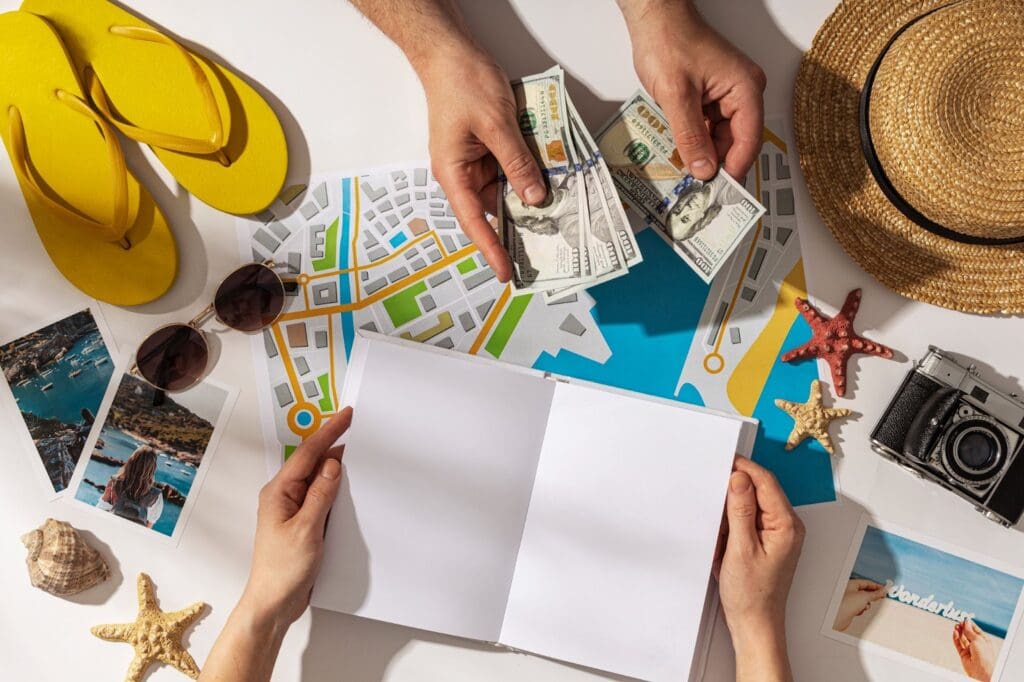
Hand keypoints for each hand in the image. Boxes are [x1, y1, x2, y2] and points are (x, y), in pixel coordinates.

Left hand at [238, 407, 351, 629]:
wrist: (273, 603)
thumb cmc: (283, 570)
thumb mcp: (307, 529)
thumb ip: (321, 494)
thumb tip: (333, 464)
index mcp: (279, 491)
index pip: (308, 453)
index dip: (329, 432)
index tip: (348, 415)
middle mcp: (284, 496)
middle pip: (313, 462)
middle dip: (336, 445)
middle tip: (361, 430)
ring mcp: (293, 509)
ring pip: (319, 480)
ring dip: (338, 469)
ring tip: (362, 455)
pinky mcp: (303, 522)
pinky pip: (321, 497)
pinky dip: (337, 489)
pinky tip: (351, 489)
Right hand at [415, 45, 546, 281]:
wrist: (449, 51)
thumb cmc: (462, 83)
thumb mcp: (496, 124)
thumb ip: (517, 162)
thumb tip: (535, 197)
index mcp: (453, 172)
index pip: (474, 220)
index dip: (491, 248)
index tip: (507, 273)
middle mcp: (462, 172)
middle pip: (492, 207)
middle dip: (518, 223)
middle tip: (547, 245)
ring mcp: (475, 160)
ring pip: (505, 188)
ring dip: (527, 195)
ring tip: (556, 211)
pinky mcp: (487, 147)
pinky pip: (509, 167)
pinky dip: (527, 173)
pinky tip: (549, 178)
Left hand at [620, 0, 764, 180]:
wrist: (654, 19)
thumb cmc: (669, 42)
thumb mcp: (676, 95)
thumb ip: (690, 136)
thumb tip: (704, 170)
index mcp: (745, 89)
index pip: (748, 140)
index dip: (733, 169)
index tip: (718, 193)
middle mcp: (742, 93)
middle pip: (735, 143)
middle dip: (716, 166)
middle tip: (697, 191)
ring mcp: (726, 97)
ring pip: (719, 139)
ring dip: (702, 155)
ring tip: (685, 177)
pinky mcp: (710, 99)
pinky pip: (706, 129)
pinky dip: (694, 143)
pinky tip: (681, 157)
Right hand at [714, 457, 802, 679]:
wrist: (755, 624)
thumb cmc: (751, 594)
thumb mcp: (739, 548)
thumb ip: (740, 510)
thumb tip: (739, 478)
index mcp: (786, 525)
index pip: (765, 482)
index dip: (744, 468)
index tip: (723, 461)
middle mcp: (787, 526)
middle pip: (760, 490)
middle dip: (735, 489)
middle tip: (713, 491)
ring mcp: (778, 534)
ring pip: (752, 504)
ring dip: (732, 508)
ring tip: (720, 529)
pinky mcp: (768, 541)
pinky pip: (749, 519)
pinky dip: (733, 522)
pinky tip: (723, 537)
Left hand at [833, 579, 885, 630]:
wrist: (839, 617)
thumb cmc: (846, 605)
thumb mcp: (865, 597)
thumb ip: (875, 594)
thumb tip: (883, 591)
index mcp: (851, 584)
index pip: (866, 583)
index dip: (876, 586)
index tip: (885, 589)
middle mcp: (849, 590)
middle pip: (865, 591)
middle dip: (872, 595)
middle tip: (880, 597)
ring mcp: (849, 599)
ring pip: (863, 600)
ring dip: (866, 603)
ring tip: (865, 606)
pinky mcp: (849, 608)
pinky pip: (860, 607)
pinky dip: (862, 609)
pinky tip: (860, 611)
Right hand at [954, 619, 995, 681]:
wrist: (982, 671)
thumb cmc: (984, 656)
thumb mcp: (978, 640)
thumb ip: (970, 631)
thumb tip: (966, 622)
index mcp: (985, 641)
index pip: (976, 630)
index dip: (970, 624)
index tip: (964, 618)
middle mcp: (977, 645)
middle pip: (968, 634)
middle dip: (963, 628)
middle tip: (958, 622)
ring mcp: (970, 650)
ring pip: (962, 638)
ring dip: (959, 632)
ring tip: (956, 626)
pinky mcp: (963, 654)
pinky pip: (958, 644)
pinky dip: (955, 638)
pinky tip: (955, 633)